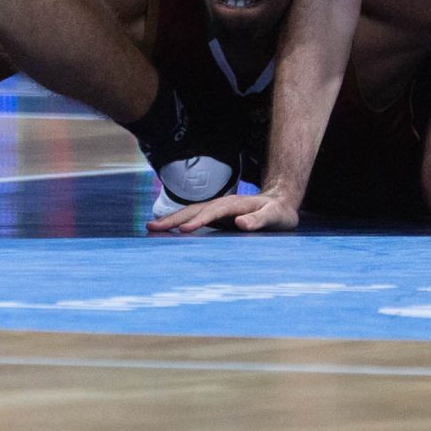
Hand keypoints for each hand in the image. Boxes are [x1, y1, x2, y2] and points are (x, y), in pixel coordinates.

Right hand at [147, 191, 299, 233]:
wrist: (280, 200)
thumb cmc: (280, 212)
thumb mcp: (276, 216)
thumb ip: (260, 219)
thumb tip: (241, 223)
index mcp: (235, 205)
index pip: (213, 212)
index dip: (199, 220)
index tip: (183, 230)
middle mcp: (223, 204)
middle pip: (195, 209)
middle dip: (174, 218)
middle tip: (152, 227)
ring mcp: (218, 209)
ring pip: (191, 212)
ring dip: (172, 219)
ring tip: (151, 226)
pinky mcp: (216, 216)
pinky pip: (194, 217)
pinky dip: (179, 221)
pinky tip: (166, 228)